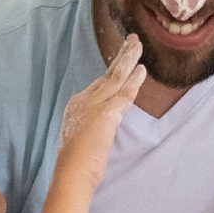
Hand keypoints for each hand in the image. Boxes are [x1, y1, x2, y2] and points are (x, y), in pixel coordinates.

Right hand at [57, 35, 145, 185]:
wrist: (71, 172)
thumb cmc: (77, 163)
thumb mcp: (83, 138)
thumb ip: (94, 125)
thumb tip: (108, 121)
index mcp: (77, 105)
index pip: (100, 84)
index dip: (113, 70)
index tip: (123, 59)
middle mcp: (83, 100)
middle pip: (107, 74)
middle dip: (121, 56)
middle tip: (133, 40)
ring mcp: (94, 105)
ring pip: (115, 76)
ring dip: (128, 59)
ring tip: (138, 44)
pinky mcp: (106, 113)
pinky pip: (124, 92)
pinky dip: (134, 80)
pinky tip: (142, 70)